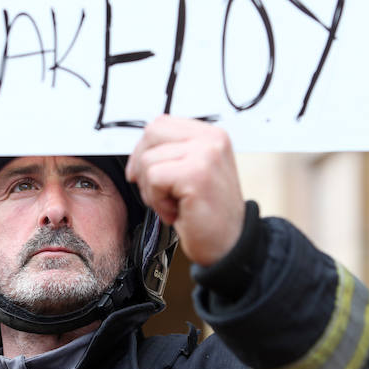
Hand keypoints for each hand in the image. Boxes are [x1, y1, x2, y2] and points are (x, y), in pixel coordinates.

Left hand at [126, 115, 245, 266]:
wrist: (229, 245)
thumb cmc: (209, 214)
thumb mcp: (193, 171)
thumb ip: (174, 153)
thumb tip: (139, 150)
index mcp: (211, 135)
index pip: (161, 124)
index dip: (144, 149)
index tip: (145, 173)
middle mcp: (211, 139)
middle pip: (151, 134)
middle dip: (143, 166)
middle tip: (158, 192)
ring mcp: (206, 154)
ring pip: (148, 160)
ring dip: (152, 190)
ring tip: (174, 204)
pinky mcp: (196, 174)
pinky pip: (154, 178)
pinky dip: (157, 201)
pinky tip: (176, 211)